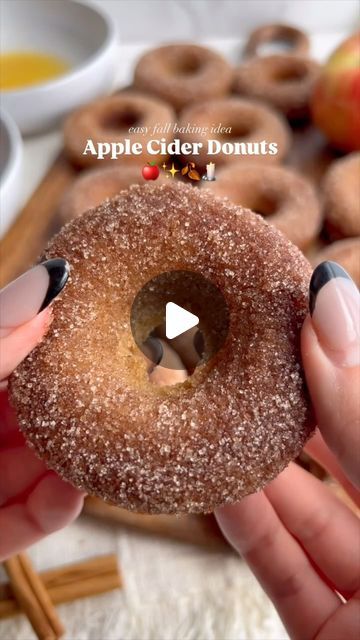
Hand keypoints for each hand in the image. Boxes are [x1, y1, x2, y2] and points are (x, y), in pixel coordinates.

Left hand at [0, 260, 83, 560]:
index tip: (97, 333)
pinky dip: (53, 510)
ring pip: (39, 468)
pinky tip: (71, 490)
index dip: (57, 344)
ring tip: (106, 446)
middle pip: (35, 413)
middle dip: (76, 407)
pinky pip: (25, 521)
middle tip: (117, 394)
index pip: (15, 354)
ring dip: (73, 461)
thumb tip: (47, 284)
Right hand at [216, 262, 359, 639]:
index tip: (291, 304)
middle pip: (346, 450)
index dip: (341, 355)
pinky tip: (218, 483)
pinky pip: (286, 570)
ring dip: (254, 464)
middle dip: (289, 403)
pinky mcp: (332, 634)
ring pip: (309, 511)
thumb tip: (333, 305)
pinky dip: (249, 528)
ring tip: (208, 410)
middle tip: (236, 352)